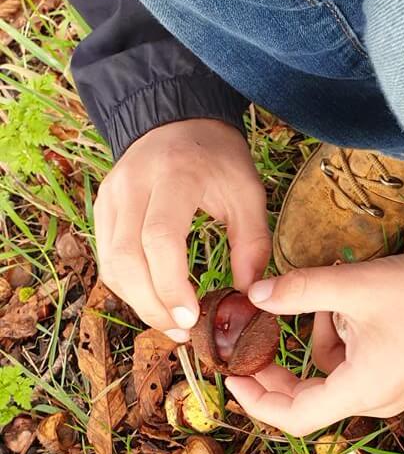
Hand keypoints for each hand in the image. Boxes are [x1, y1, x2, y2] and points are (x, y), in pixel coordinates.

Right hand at [95, 119, 270, 340]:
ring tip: (171, 325)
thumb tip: (247, 297)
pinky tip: (154, 303)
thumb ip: (252, 245)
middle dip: (152, 304)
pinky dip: (128, 288)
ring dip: (138, 302)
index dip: (171, 286)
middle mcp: (133, 185)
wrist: (177, 120)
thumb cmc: (218, 159)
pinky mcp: (102, 209)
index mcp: (174, 175)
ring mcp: (111, 196)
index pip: (159, 239)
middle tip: (182, 333)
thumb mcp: (248, 193)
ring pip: (111, 263)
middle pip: (126, 258)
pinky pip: (107, 259)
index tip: (191, 319)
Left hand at [225, 253, 403, 435]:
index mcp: (360, 391)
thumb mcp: (354, 287)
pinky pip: (353, 364)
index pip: (293, 417)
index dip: (257, 401)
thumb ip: (299, 292)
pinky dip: (342, 337)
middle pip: (309, 397)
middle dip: (280, 365)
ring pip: (331, 373)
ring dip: (318, 337)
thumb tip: (255, 295)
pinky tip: (355, 306)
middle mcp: (373, 402)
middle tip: (257, 336)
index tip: (232, 378)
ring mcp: (389, 391)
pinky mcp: (399, 376)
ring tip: (334, 298)